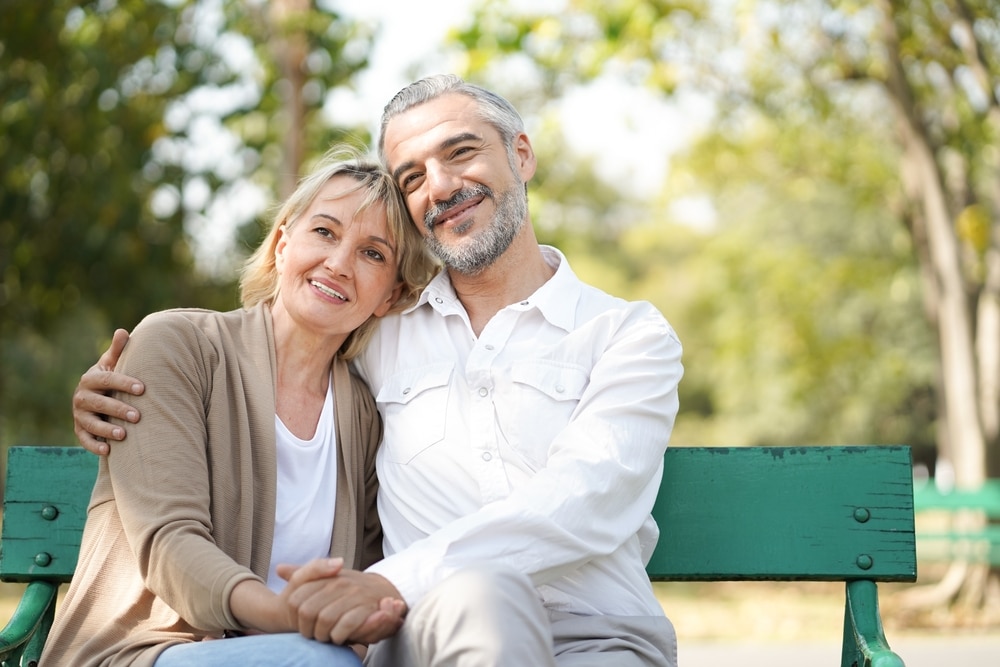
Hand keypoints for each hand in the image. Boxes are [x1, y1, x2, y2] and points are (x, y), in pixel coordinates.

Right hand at [72, 329, 143, 454]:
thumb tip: (122, 331)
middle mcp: (82, 396)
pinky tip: (109, 451)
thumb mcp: (112, 364)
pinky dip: (94, 446)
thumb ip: (118, 350)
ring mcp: (79, 415)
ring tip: (124, 435)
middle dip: (118, 410)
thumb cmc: (110, 379)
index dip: (123, 383)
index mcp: (91, 378)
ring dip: (106, 430)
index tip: (142, 388)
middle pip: (99, 403)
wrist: (97, 397)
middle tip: (138, 416)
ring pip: (90, 424)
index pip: (107, 379)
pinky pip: (84, 440)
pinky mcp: (80, 430)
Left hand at [278, 560, 405, 644]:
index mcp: (326, 576)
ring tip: (325, 637)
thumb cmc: (351, 589)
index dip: (293, 615)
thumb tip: (279, 569)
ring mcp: (353, 593)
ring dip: (322, 634)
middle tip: (312, 634)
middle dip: (306, 628)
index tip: (300, 623)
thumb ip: (305, 574)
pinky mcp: (366, 607)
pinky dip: (339, 635)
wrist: (386, 591)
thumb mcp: (328, 578)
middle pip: (307, 611)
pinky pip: (344, 625)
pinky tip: (338, 638)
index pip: (295, 598)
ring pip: (324, 619)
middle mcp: (338, 582)